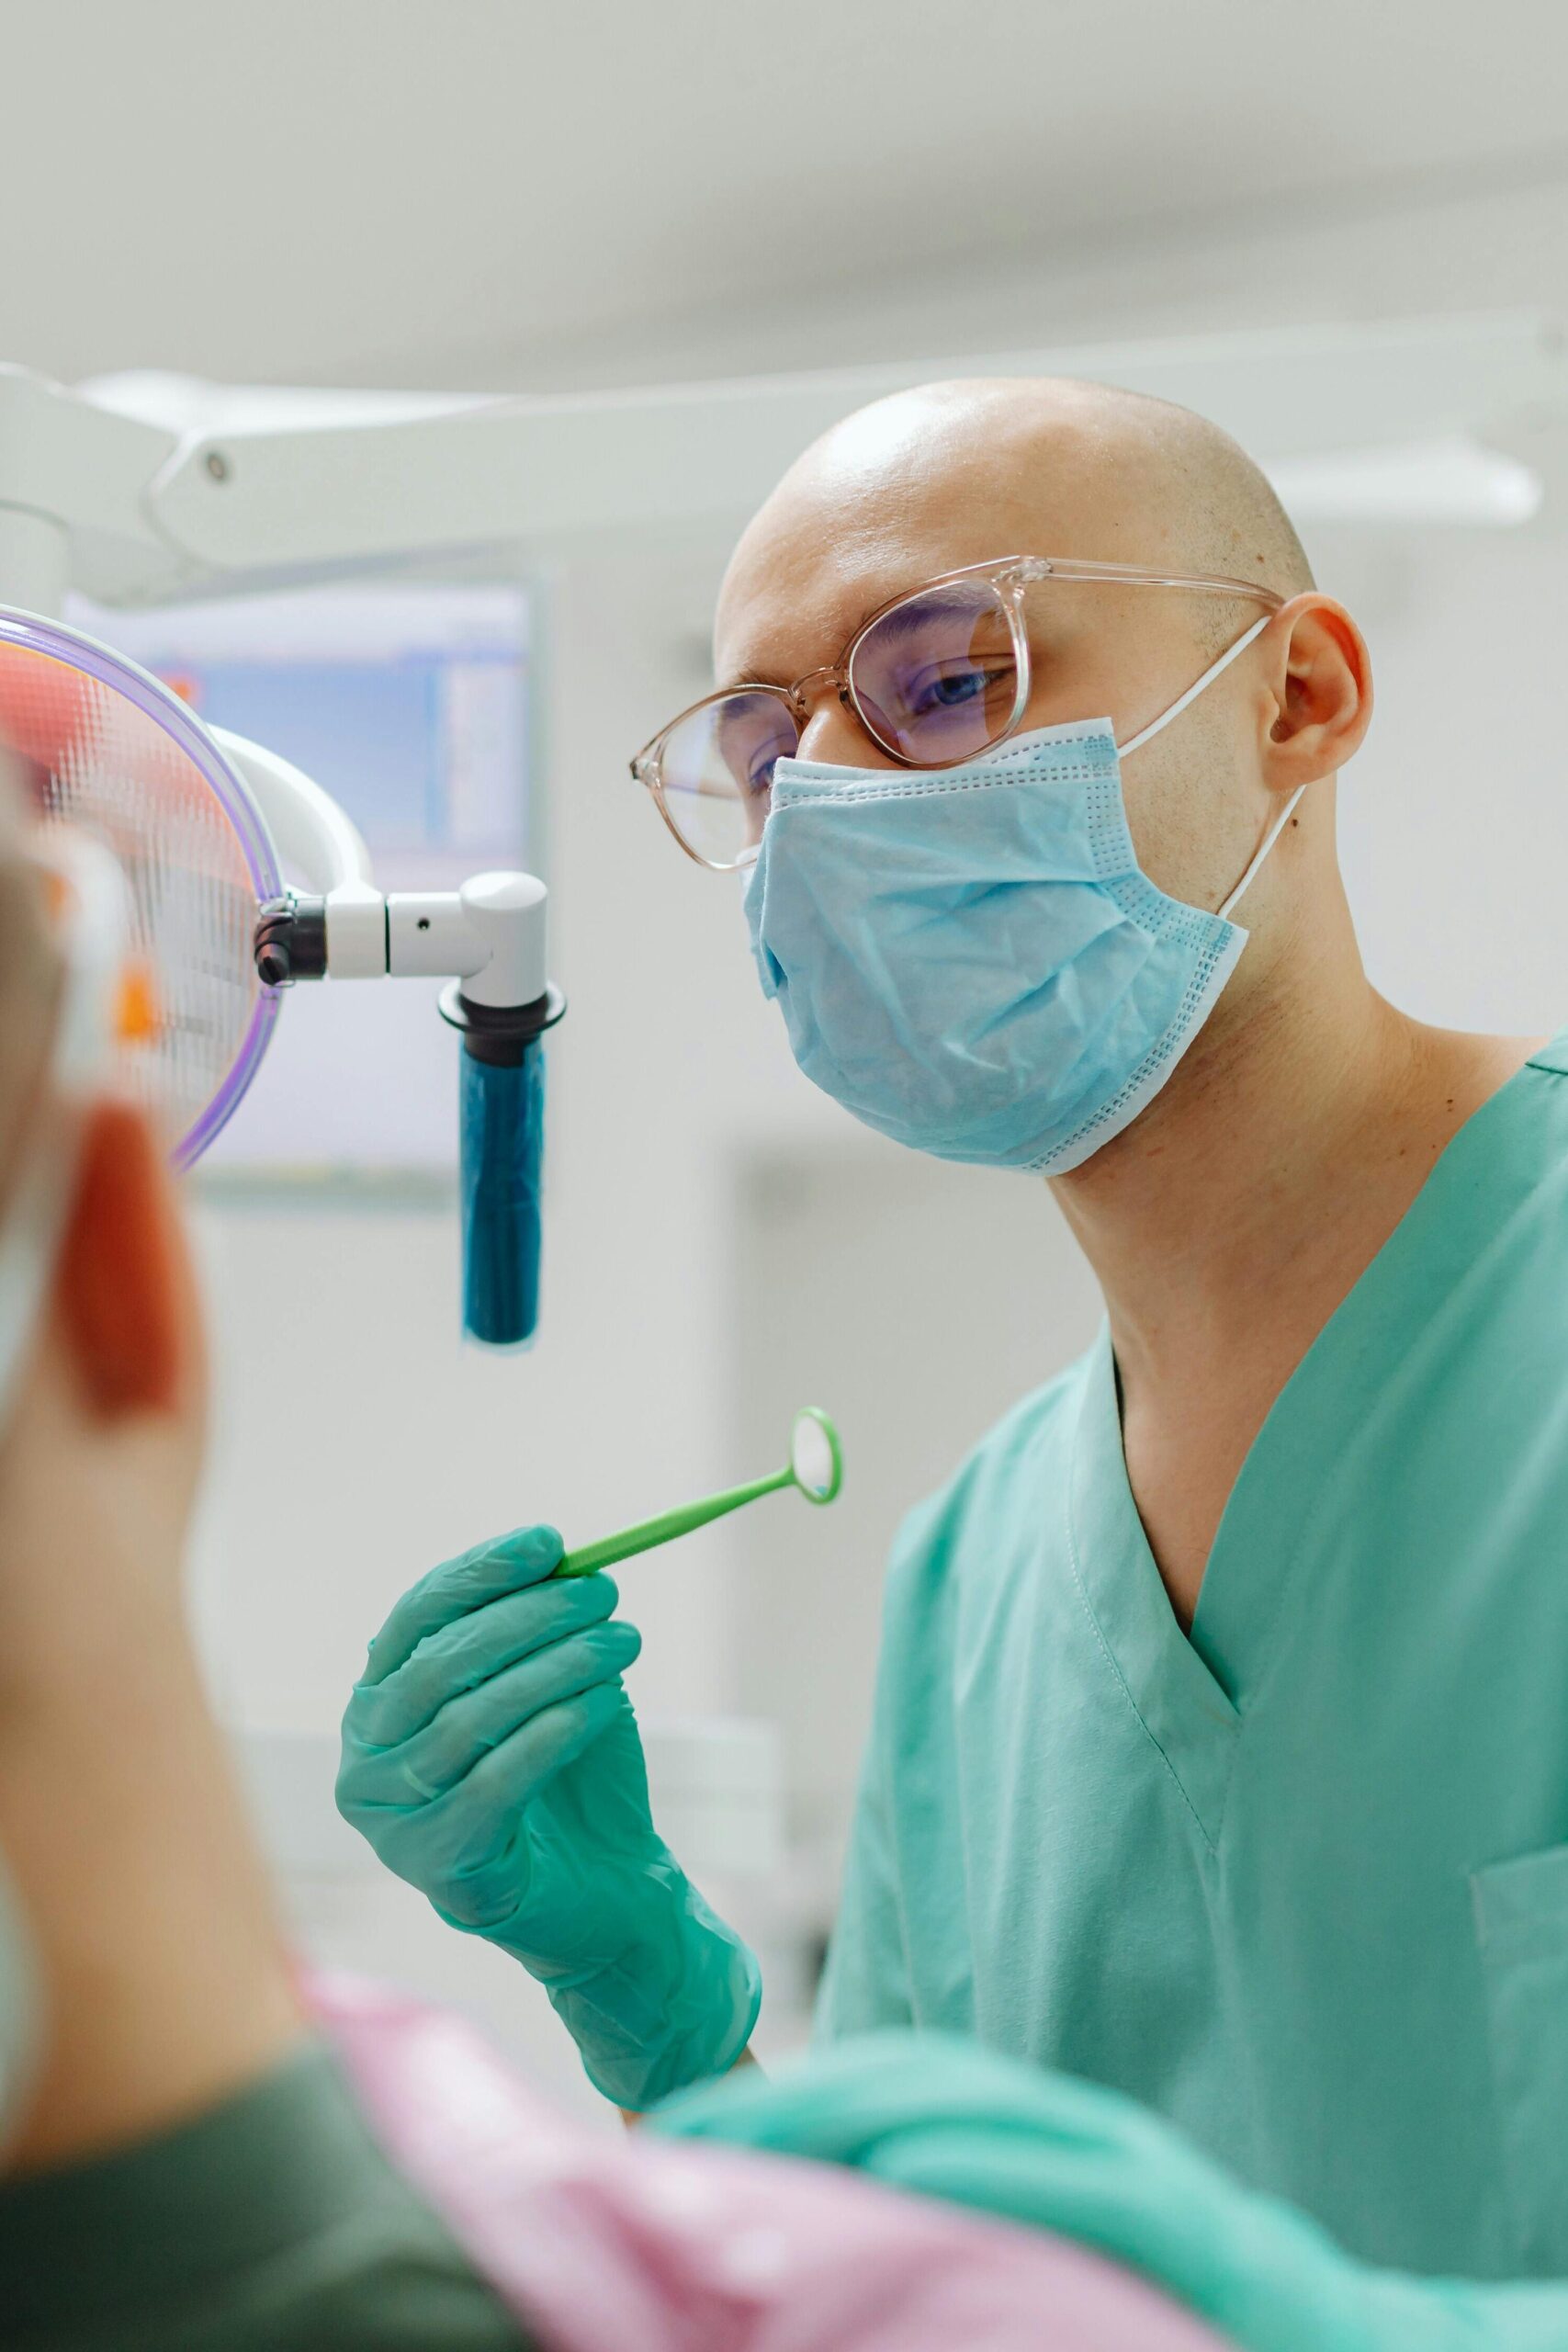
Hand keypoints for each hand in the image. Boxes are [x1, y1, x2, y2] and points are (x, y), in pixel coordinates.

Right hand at [337, 1525, 759, 2109]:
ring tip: (620, 1639)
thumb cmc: (570, 1774)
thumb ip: (536, 1627)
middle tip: (601, 1592)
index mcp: (380, 1702)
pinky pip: (491, 1786)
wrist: (608, 1887)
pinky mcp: (440, 1868)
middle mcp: (367, 1758)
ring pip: (467, 1722)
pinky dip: (547, 1736)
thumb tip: (554, 1552)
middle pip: (439, 1666)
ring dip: (552, 1668)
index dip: (480, 1572)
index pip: (415, 1617)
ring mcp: (393, 1821)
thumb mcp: (551, 1683)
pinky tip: (597, 1703)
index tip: (549, 1541)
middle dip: (527, 1617)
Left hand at [653, 2033, 1495, 2351]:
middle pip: (918, 2084)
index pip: (897, 2093)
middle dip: (796, 2095)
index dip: (789, 2097)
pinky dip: (995, 2168)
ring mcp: (1139, 2176)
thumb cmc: (1182, 2325)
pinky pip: (1087, 2186)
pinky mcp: (1199, 2233)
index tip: (680, 2136)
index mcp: (1039, 2149)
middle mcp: (1080, 2141)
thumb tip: (820, 2259)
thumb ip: (956, 2254)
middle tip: (681, 2134)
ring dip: (862, 2114)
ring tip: (759, 2140)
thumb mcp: (1044, 2282)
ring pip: (989, 2110)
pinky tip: (912, 2174)